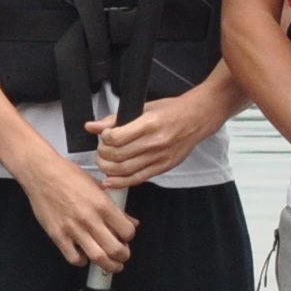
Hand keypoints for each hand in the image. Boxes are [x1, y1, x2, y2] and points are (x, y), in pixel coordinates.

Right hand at [20, 149, 135, 271]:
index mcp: (103, 204)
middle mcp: (90, 218)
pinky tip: (84, 256)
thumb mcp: (98, 186)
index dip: (129, 236)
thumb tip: (131, 221)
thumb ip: (115, 207)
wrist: (41, 173)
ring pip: (97, 257)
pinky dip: (82, 261)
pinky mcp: (57, 235)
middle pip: (115, 249)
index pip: (127, 231)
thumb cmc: (67, 175)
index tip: (126, 237)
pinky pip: (73, 257)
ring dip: (108, 265)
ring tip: (110, 265)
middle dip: (123, 256)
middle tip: (122, 256)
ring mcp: (73, 228)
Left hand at [88, 91, 229, 189]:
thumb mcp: (144, 108)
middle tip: (101, 150)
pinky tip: (110, 181)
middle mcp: (154, 142)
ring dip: (108, 168)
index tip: (104, 135)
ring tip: (104, 162)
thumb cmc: (173, 111)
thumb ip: (116, 119)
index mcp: (149, 124)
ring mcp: (159, 157)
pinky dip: (120, 182)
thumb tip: (93, 126)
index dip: (104, 138)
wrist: (198, 119)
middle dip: (103, 154)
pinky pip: (137, 179)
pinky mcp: (163, 167)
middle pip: (118, 155)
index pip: (116, 137)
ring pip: (125, 170)